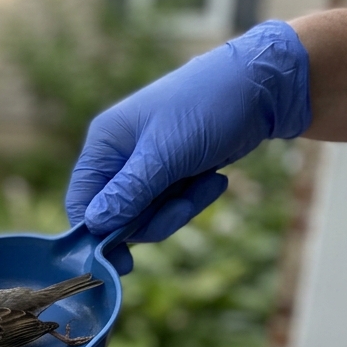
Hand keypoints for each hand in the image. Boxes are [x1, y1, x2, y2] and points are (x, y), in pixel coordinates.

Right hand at [68, 20, 311, 238]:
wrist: (263, 86)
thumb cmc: (207, 108)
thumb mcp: (166, 154)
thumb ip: (129, 192)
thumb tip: (94, 225)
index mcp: (105, 144)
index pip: (82, 201)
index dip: (97, 233)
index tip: (125, 259)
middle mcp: (119, 156)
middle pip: (117, 216)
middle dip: (153, 219)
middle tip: (183, 208)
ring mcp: (147, 165)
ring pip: (148, 215)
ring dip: (179, 209)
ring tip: (209, 182)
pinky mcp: (173, 172)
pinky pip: (172, 205)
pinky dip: (194, 199)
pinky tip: (216, 179)